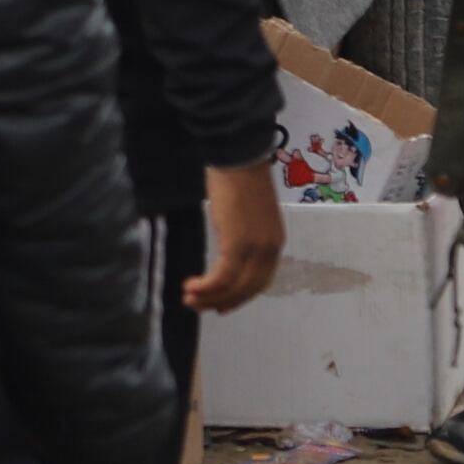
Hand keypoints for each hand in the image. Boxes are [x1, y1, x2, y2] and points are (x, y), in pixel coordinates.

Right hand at [189, 160, 281, 312]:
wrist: (238, 156)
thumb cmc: (238, 176)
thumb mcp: (247, 210)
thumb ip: (243, 229)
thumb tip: (229, 240)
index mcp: (274, 242)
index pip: (260, 280)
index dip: (241, 296)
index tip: (223, 304)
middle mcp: (269, 250)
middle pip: (248, 289)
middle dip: (224, 302)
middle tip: (201, 307)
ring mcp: (254, 249)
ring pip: (234, 287)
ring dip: (210, 298)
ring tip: (189, 300)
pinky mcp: (237, 245)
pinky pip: (222, 277)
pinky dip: (206, 287)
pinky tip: (190, 286)